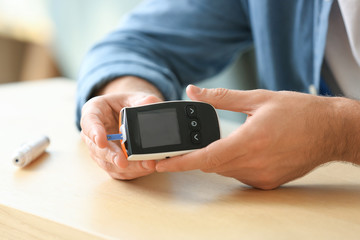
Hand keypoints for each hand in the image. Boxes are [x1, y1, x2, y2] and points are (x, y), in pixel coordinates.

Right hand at [80, 77, 163, 179]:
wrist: (131, 115)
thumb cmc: (130, 104)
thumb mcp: (138, 97)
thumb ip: (144, 100)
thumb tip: (148, 105)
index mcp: (95, 111)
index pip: (89, 121)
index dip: (94, 132)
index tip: (101, 140)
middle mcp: (93, 133)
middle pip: (97, 148)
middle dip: (111, 156)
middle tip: (122, 162)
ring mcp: (99, 150)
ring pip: (107, 163)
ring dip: (126, 167)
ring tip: (144, 166)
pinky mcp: (109, 162)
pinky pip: (118, 171)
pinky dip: (132, 172)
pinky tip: (145, 168)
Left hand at [157, 85, 344, 188]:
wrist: (330, 130)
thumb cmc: (299, 112)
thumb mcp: (258, 98)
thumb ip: (221, 98)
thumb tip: (194, 91)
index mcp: (250, 141)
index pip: (205, 158)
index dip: (180, 162)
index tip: (162, 164)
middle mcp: (255, 163)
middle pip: (212, 165)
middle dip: (198, 155)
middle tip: (191, 143)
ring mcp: (262, 176)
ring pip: (225, 171)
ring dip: (217, 158)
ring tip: (227, 141)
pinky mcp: (268, 182)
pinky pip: (240, 175)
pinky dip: (233, 164)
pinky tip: (243, 150)